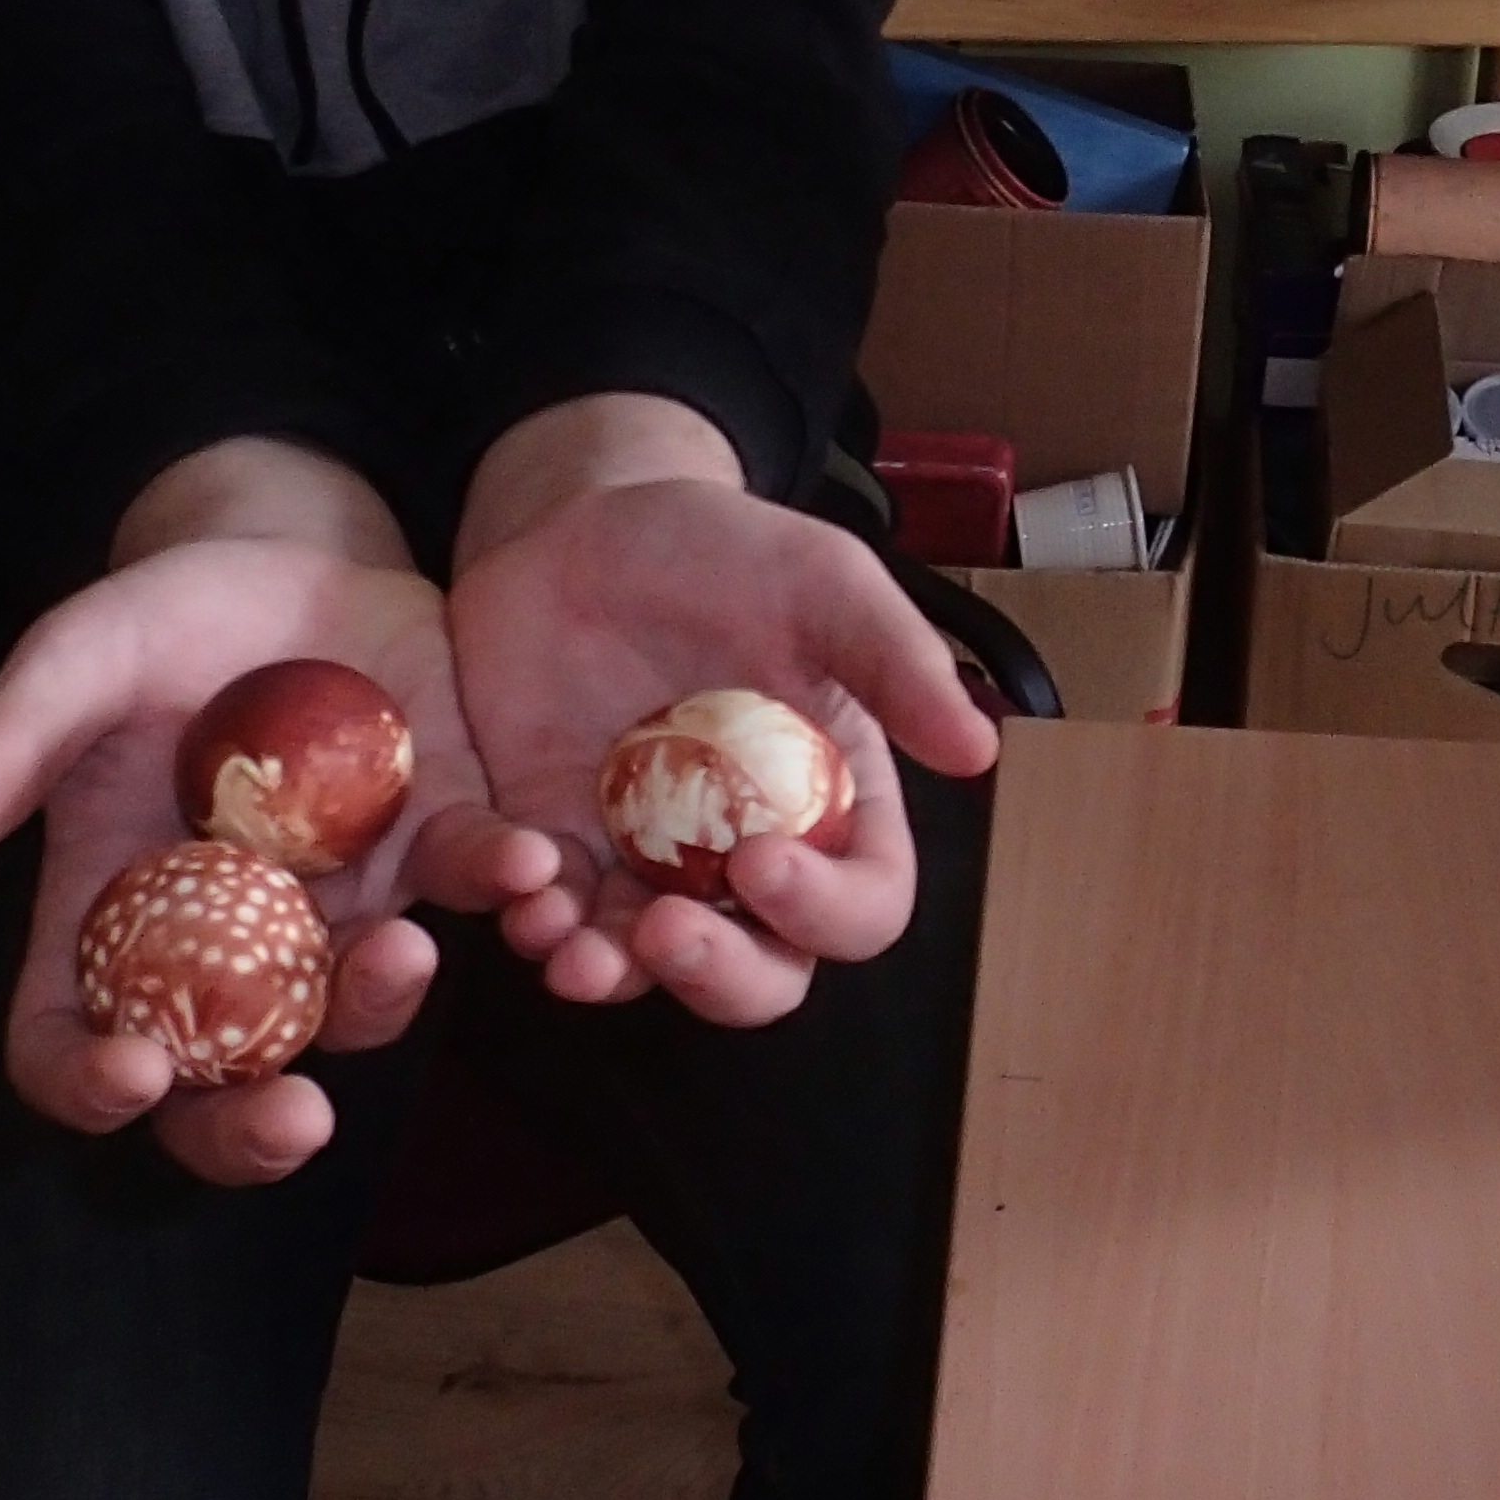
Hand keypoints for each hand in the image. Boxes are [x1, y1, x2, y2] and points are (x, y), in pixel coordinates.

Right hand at [0, 534, 560, 1185]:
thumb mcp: (77, 660)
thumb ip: (7, 745)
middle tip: (299, 1118)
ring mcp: (337, 909)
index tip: (130, 1074)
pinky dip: (501, 885)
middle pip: (225, 1082)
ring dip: (385, 1002)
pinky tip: (528, 862)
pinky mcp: (436, 848)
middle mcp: (224, 947)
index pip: (72, 1043)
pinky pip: (472, 890)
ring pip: (357, 1005)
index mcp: (111, 920)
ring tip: (406, 948)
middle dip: (257, 1123)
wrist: (293, 557)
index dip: (89, 1082)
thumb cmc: (159, 620)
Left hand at [446, 475, 1000, 1024]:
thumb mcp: (823, 582)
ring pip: (646, 969)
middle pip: (761, 972)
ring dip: (610, 974)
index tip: (761, 859)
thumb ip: (897, 660)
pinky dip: (532, 921)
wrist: (585, 523)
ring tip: (565, 940)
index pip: (861, 905)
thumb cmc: (726, 550)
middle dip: (718, 976)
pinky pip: (547, 917)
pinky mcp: (553, 846)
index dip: (825, 909)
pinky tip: (519, 889)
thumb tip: (980, 749)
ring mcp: (643, 862)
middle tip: (665, 934)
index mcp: (831, 806)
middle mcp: (744, 856)